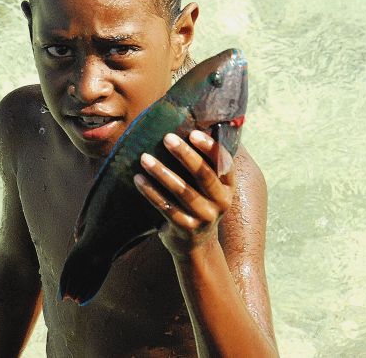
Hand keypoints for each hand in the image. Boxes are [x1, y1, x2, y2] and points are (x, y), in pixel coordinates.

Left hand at [133, 130, 235, 257]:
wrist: (195, 244)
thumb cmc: (198, 201)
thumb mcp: (208, 185)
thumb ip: (204, 161)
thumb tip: (191, 122)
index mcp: (228, 185)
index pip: (224, 162)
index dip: (210, 147)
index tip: (193, 132)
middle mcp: (221, 201)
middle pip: (204, 175)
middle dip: (185, 155)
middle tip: (167, 138)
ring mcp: (205, 217)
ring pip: (183, 192)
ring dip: (162, 173)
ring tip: (144, 158)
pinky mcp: (186, 228)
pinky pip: (166, 208)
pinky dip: (151, 193)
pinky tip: (138, 179)